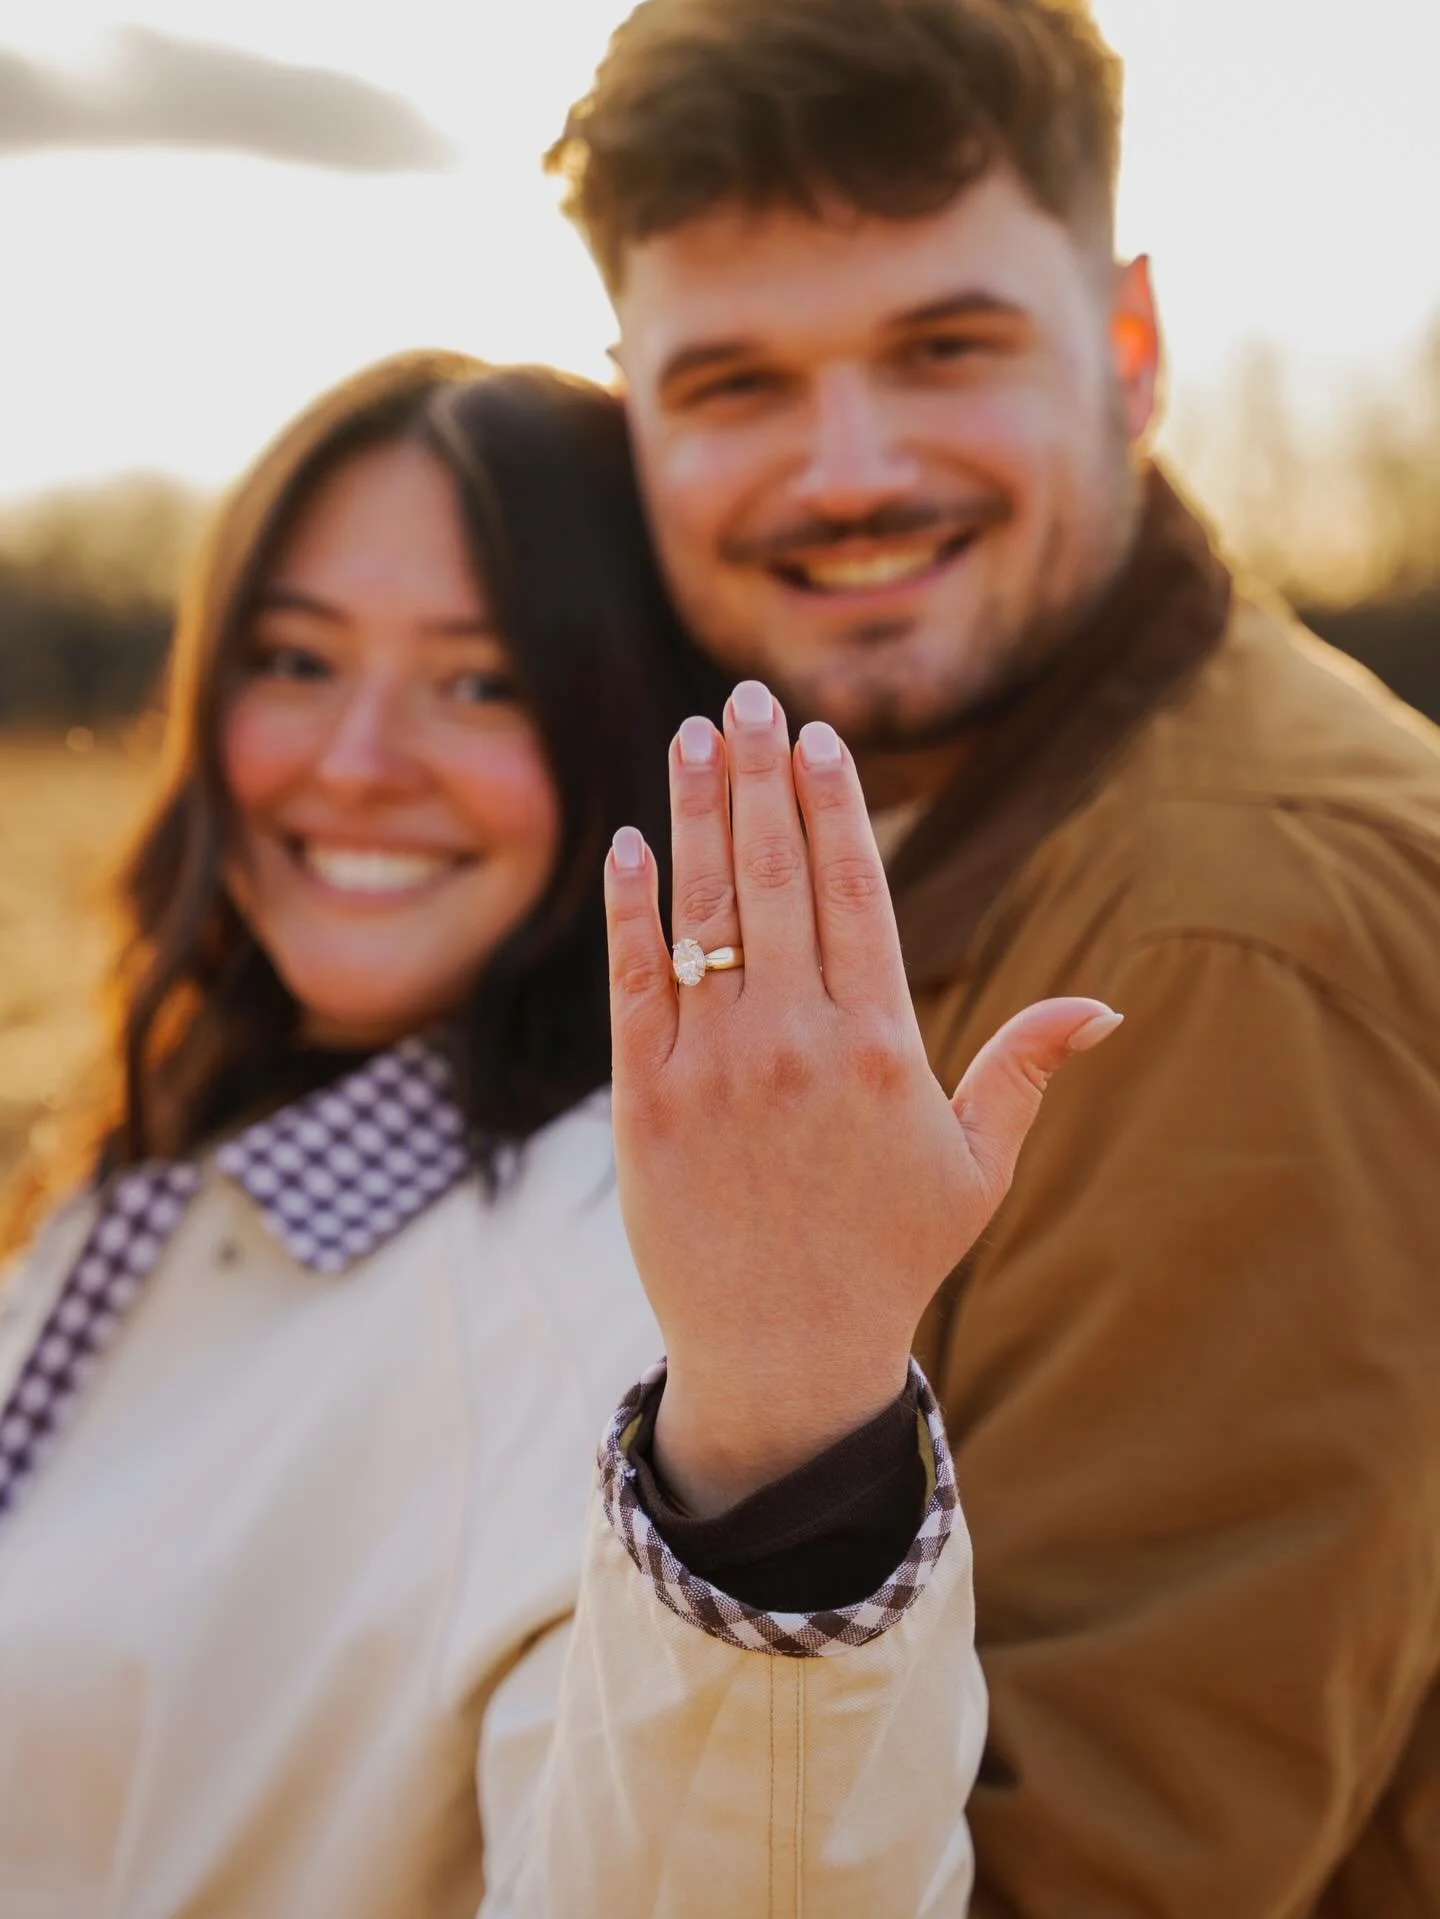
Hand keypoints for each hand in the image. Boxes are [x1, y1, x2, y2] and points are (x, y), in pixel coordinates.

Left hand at [605, 682, 1121, 1517]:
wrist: (784, 1357)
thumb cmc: (890, 1259)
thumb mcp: (977, 1167)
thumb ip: (1025, 1069)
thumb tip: (1104, 1005)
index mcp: (882, 1046)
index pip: (856, 891)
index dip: (835, 804)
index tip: (819, 736)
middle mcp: (796, 1042)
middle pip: (776, 876)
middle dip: (762, 776)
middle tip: (749, 697)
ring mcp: (715, 1068)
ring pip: (702, 911)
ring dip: (697, 813)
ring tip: (693, 736)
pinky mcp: (647, 1103)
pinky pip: (634, 984)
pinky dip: (629, 909)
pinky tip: (628, 842)